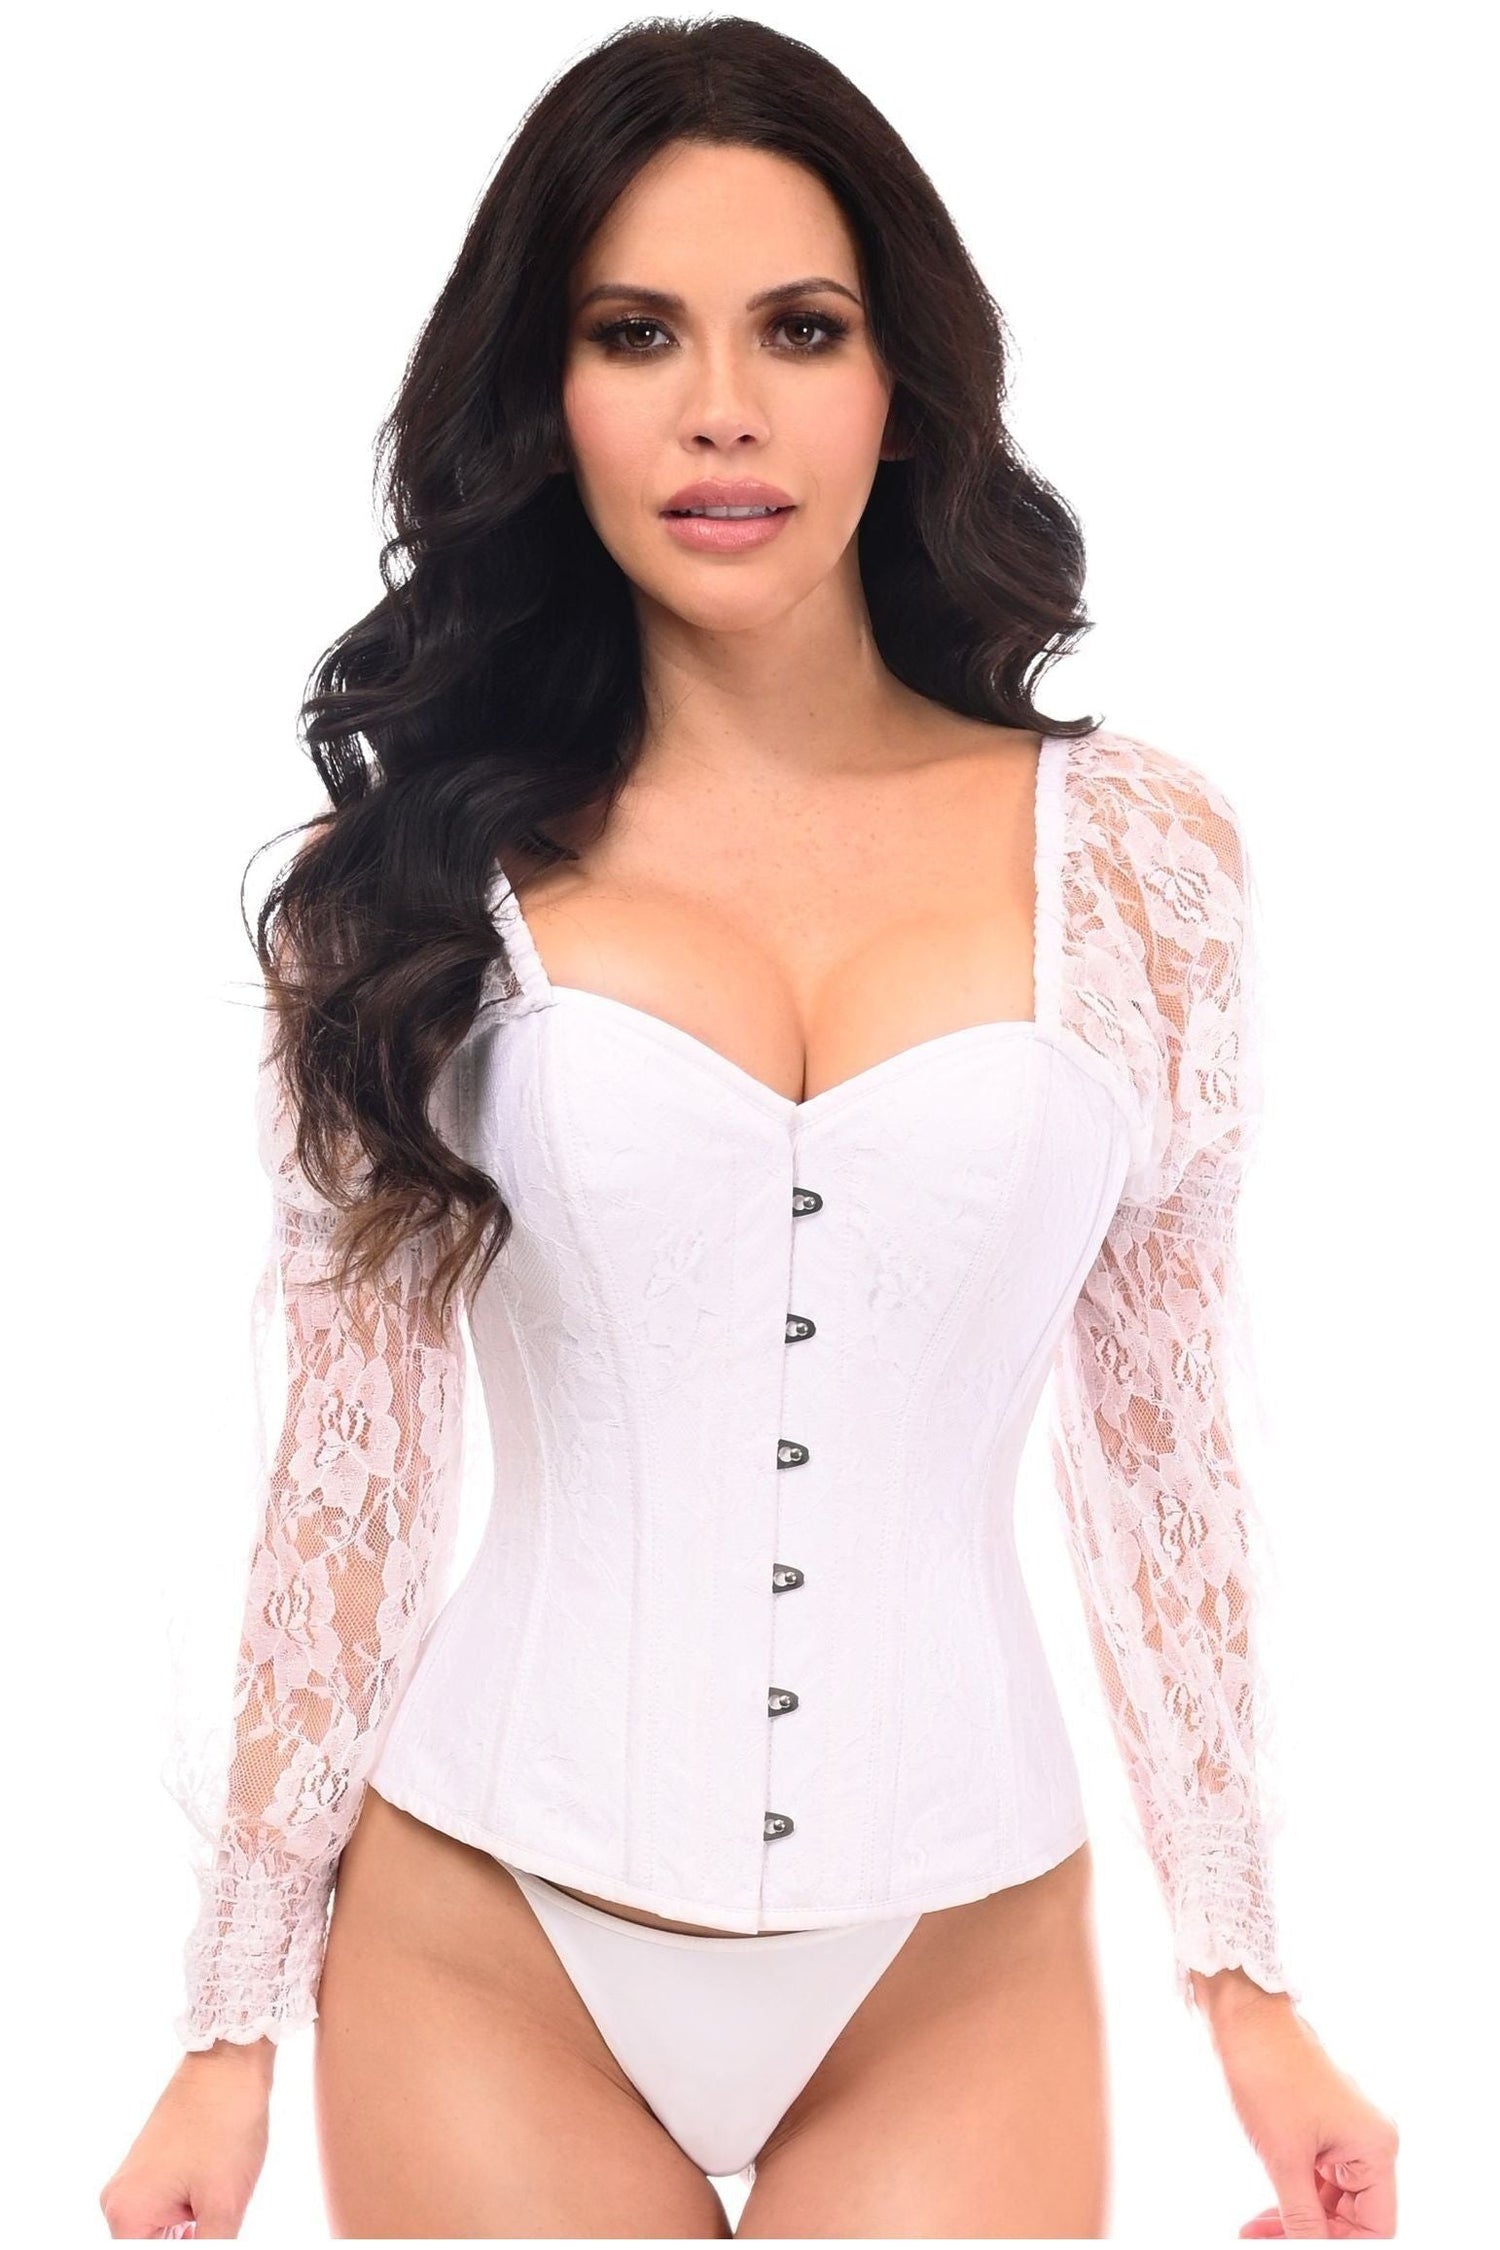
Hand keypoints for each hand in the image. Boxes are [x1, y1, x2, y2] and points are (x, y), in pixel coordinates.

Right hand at [98, 2042, 273, 2239]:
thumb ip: (209, 2249)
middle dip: (189, 2240)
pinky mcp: (152, 2167)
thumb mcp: (224, 2206)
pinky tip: (217, 2196)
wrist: (231, 2060)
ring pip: (163, 2232)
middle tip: (217, 2212)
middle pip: (153, 2247)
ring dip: (192, 2232)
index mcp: (126, 2215)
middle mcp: (119, 2200)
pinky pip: (167, 2210)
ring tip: (218, 2195)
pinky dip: (192, 2215)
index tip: (210, 2233)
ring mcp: (134, 2181)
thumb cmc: (226, 2125)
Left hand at [1203, 1991, 1397, 2237]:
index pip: (1376, 2228)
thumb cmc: (1268, 2075)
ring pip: (1330, 2200)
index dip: (1341, 2245)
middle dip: (1310, 2234)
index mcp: (1376, 2148)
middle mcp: (1369, 2141)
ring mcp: (1344, 2133)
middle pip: (1351, 2216)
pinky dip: (1292, 2195)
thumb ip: (1302, 2217)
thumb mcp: (1284, 2158)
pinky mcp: (1320, 2126)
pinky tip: (1264, 2212)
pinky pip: (1315, 2177)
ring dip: (1295, 2218)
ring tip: (1254, 2230)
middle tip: (1263, 2241)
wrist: (1242, 2016)